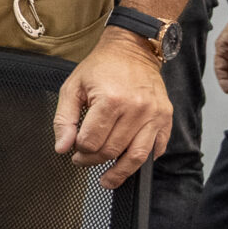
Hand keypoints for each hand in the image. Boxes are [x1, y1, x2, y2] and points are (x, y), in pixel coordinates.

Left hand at [53, 33, 172, 188]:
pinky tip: (129, 161)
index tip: (75, 149)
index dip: (79, 150)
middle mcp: (136, 109)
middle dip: (94, 160)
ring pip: (136, 157)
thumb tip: (62, 147)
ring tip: (108, 179)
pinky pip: (157, 149)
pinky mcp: (165, 118)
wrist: (132, 49)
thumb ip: (64, 119)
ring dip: (120, 172)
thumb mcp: (73, 87)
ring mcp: (154, 115)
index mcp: (111, 100)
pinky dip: (143, 160)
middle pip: (112, 151)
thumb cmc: (101, 67)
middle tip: (85, 158)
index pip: (91, 142)